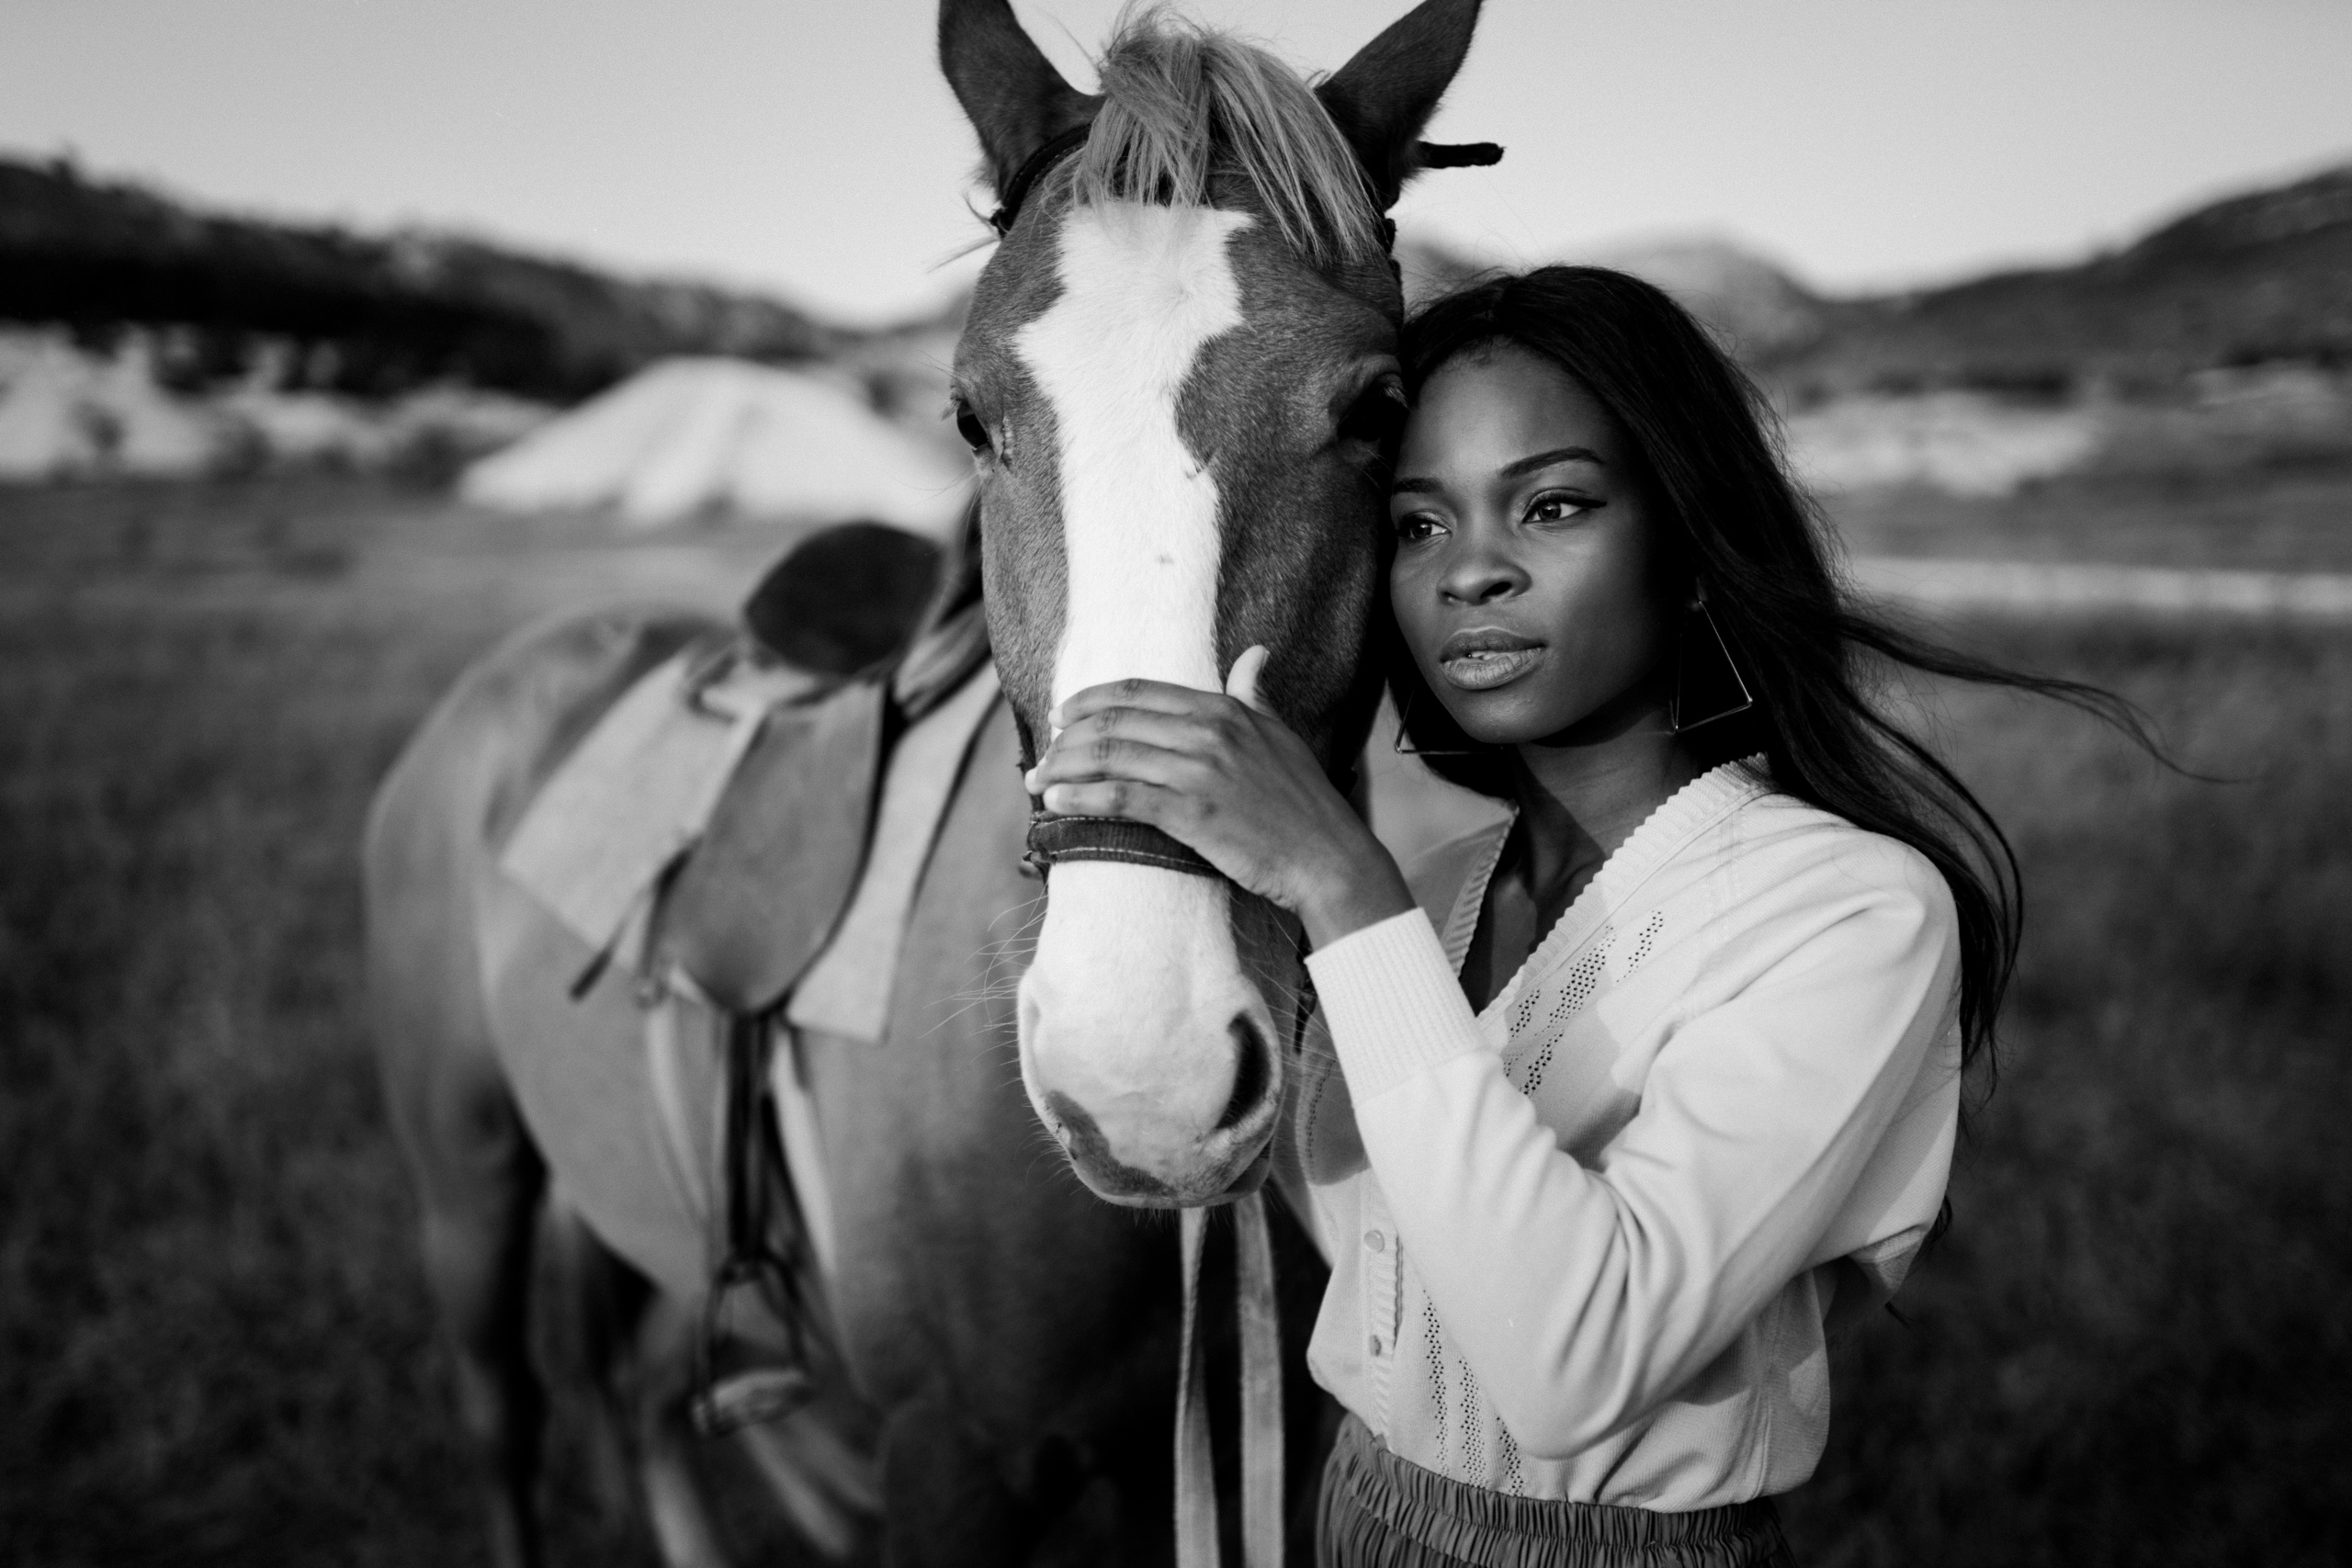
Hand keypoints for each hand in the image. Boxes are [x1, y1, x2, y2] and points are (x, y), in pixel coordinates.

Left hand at [1024, 647, 1415, 947]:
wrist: (1326, 857)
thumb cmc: (1304, 801)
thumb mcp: (1280, 734)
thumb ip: (1254, 694)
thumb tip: (1254, 654)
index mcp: (1223, 709)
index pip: (1138, 693)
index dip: (1091, 701)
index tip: (1063, 715)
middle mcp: (1207, 732)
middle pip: (1115, 723)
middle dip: (1067, 738)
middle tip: (1044, 755)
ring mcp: (1198, 772)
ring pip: (1110, 758)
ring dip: (1063, 769)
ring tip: (1038, 782)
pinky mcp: (1192, 813)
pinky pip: (1120, 798)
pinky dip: (1081, 799)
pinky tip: (1056, 803)